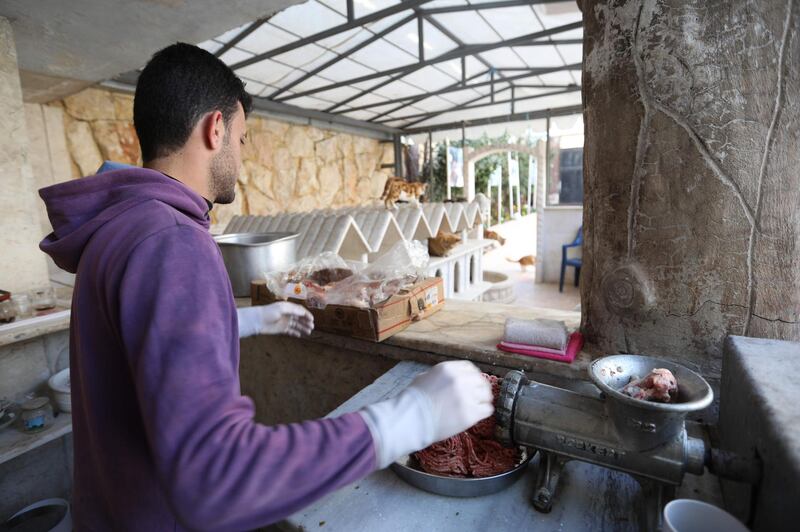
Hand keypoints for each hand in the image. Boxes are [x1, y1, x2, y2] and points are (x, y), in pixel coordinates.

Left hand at [237, 302, 313, 338]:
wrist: (257, 321)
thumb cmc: (269, 312)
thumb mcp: (282, 309)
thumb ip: (294, 310)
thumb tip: (304, 312)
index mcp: (288, 307)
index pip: (300, 310)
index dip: (306, 315)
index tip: (312, 320)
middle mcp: (288, 314)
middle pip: (300, 318)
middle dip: (306, 322)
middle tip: (312, 327)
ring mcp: (285, 322)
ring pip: (296, 325)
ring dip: (303, 328)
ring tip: (308, 332)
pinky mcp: (281, 329)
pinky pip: (291, 331)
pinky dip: (295, 333)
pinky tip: (299, 335)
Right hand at [358, 361, 493, 468]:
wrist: (410, 419)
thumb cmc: (412, 400)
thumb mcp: (424, 378)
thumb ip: (440, 377)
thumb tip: (446, 380)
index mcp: (449, 369)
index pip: (470, 368)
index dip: (472, 376)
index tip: (472, 383)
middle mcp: (461, 380)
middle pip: (481, 381)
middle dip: (479, 388)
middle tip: (476, 396)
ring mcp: (467, 397)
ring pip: (486, 395)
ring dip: (482, 400)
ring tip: (476, 406)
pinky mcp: (471, 414)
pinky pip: (487, 410)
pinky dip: (483, 412)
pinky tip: (477, 415)